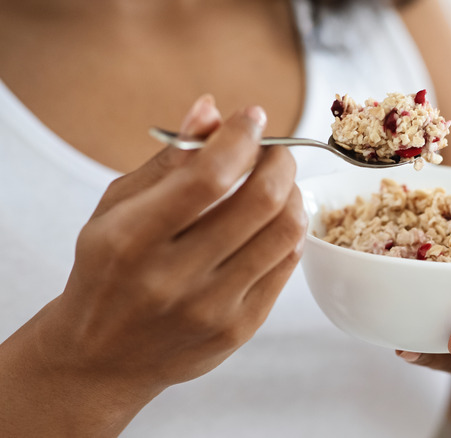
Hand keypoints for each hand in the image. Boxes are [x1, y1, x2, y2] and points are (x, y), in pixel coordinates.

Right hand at [36, 94, 305, 394]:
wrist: (102, 357)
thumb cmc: (108, 271)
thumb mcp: (116, 209)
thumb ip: (168, 161)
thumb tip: (211, 108)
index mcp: (132, 240)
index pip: (208, 177)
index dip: (241, 137)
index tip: (252, 117)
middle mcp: (174, 278)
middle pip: (260, 201)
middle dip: (280, 161)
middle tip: (275, 151)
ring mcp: (212, 308)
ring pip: (285, 232)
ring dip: (292, 194)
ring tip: (279, 183)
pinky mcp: (240, 328)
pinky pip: (287, 265)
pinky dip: (289, 231)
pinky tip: (275, 220)